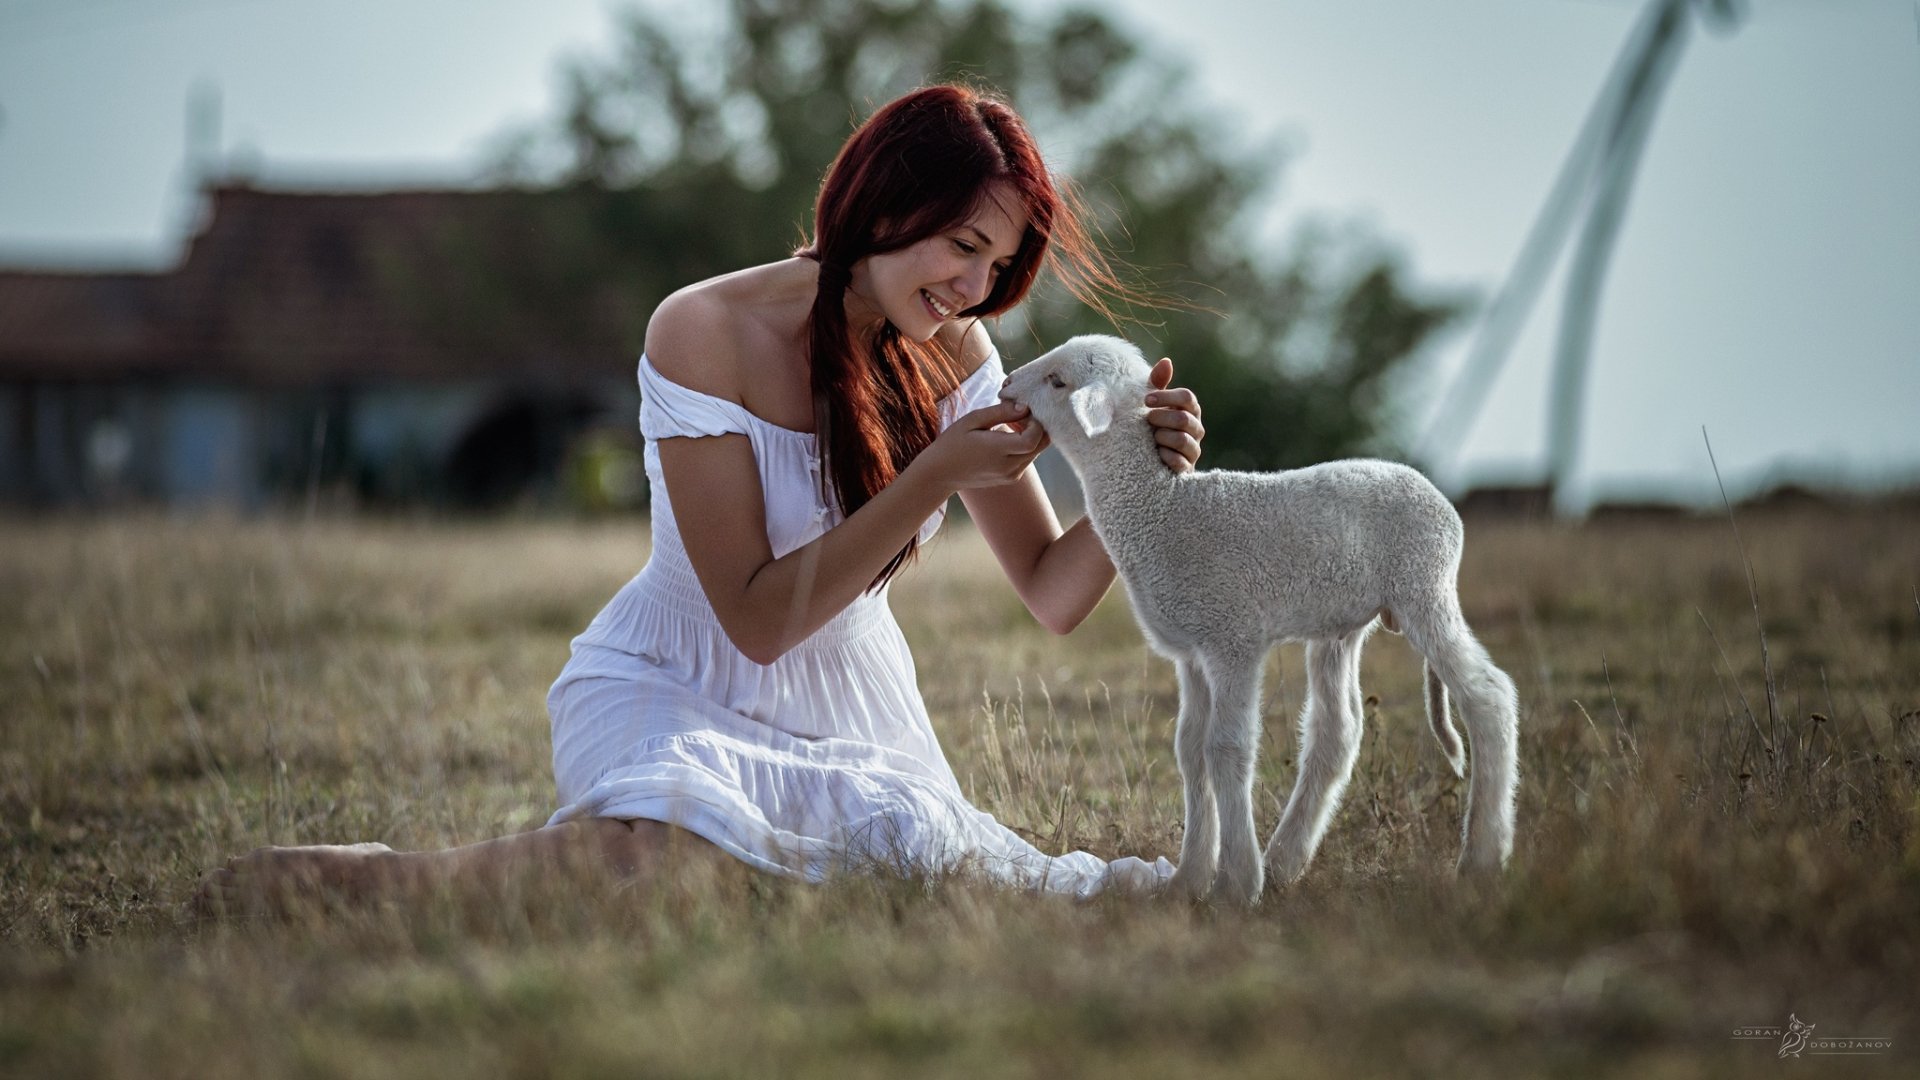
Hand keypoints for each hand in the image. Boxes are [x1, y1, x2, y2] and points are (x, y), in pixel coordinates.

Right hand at [909, 400, 1049, 492]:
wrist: (940, 473)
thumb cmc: (953, 443)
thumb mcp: (973, 420)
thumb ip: (1001, 413)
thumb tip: (1025, 407)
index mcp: (998, 451)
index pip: (1033, 439)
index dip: (1035, 422)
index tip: (1023, 411)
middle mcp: (1009, 467)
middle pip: (1042, 445)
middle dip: (1038, 427)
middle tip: (1020, 415)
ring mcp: (1011, 476)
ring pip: (1037, 451)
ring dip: (1032, 436)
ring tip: (1011, 425)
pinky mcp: (1011, 478)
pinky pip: (1028, 458)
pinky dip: (1025, 446)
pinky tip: (1007, 437)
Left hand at [1146, 357, 1204, 472]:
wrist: (1148, 459)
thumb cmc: (1152, 426)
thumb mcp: (1152, 405)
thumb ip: (1157, 384)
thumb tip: (1166, 361)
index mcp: (1190, 410)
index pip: (1188, 397)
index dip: (1166, 397)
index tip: (1145, 400)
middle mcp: (1196, 429)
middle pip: (1184, 418)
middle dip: (1161, 418)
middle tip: (1147, 420)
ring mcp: (1193, 450)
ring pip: (1182, 439)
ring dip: (1161, 437)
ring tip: (1152, 438)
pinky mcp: (1187, 469)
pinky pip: (1179, 462)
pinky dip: (1165, 456)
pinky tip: (1156, 454)